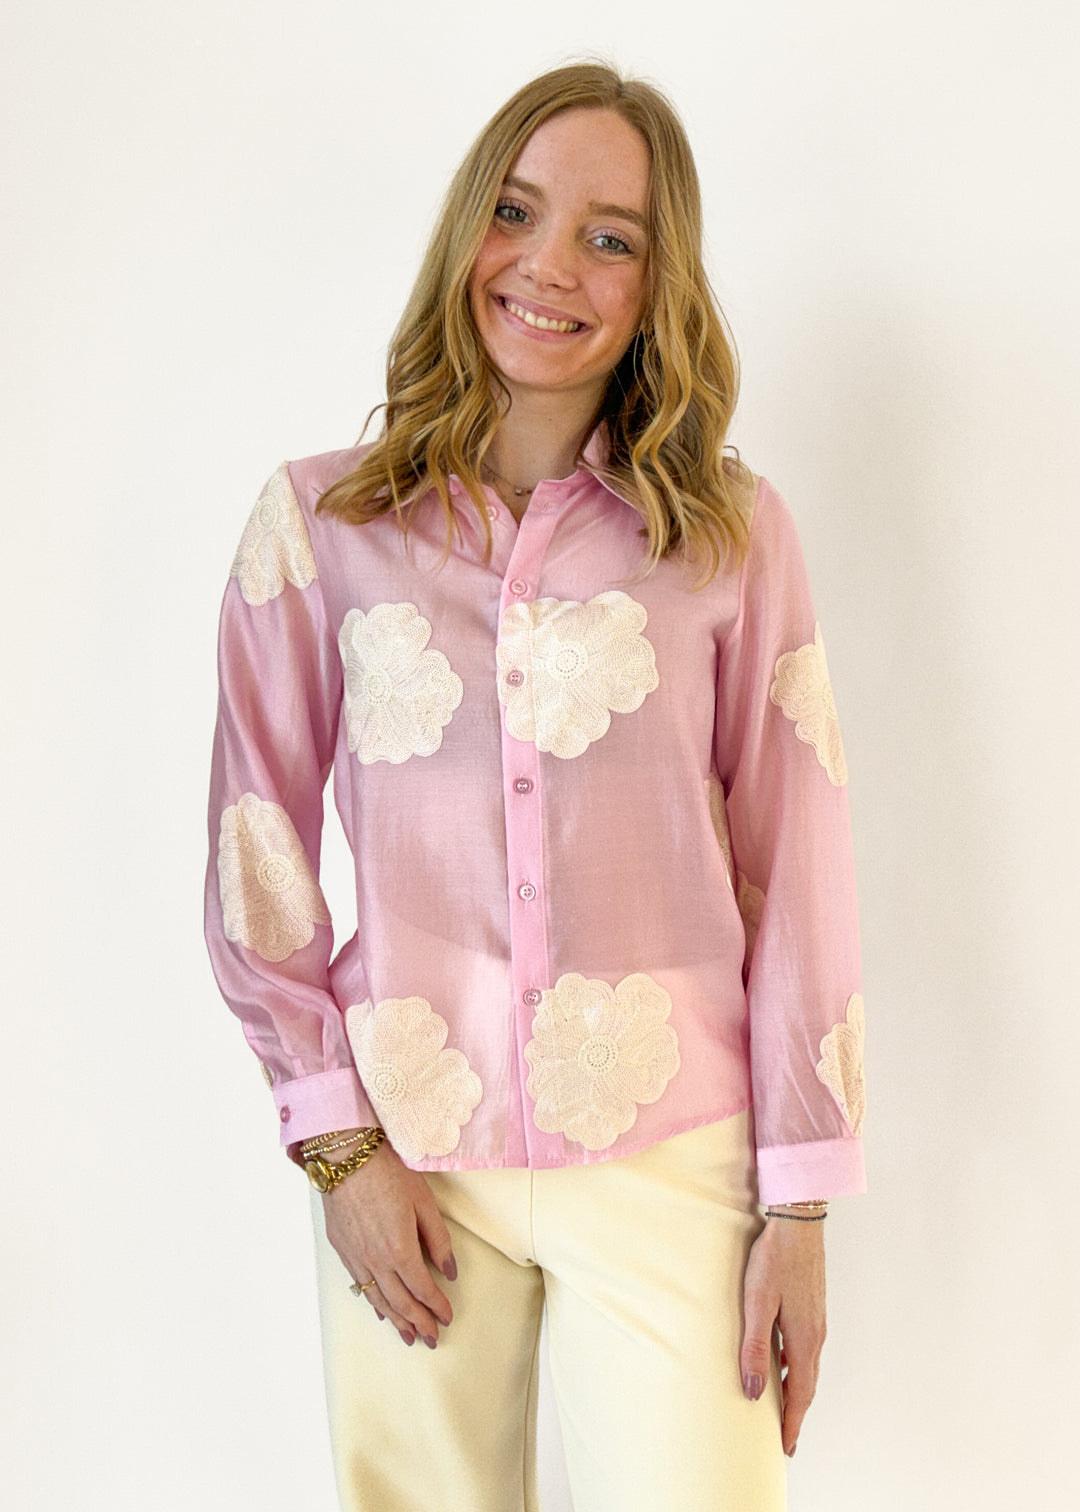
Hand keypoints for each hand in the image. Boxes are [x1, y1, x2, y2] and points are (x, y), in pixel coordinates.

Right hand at [321, 1140, 456, 1348]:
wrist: (346, 1158)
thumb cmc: (387, 1173)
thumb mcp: (423, 1202)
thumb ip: (438, 1240)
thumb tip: (450, 1271)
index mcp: (400, 1249)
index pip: (423, 1289)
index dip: (436, 1306)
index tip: (447, 1317)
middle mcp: (376, 1260)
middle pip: (401, 1302)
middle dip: (419, 1323)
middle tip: (432, 1338)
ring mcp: (356, 1257)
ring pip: (379, 1299)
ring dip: (397, 1321)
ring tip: (409, 1336)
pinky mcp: (343, 1249)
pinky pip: (361, 1286)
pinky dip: (374, 1302)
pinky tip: (382, 1311)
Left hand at [739, 1215, 826, 1457]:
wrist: (799, 1222)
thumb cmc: (775, 1259)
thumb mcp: (757, 1302)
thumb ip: (754, 1346)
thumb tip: (754, 1390)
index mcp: (804, 1339)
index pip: (800, 1394)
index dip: (792, 1423)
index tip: (786, 1447)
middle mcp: (815, 1335)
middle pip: (807, 1385)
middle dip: (796, 1413)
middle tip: (786, 1438)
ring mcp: (816, 1320)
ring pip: (808, 1366)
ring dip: (798, 1390)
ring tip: (783, 1407)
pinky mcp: (812, 1306)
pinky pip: (806, 1348)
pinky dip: (797, 1366)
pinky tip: (783, 1361)